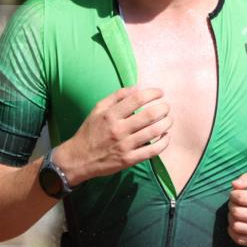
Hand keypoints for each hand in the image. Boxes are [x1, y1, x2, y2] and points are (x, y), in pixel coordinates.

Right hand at [54, 86, 170, 184]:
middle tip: (167, 107)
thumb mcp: (97, 110)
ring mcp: (125, 145)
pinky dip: (164, 142)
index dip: (153, 93)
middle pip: (150, 114)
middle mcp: (118, 129)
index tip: (160, 92)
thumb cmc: (90, 132)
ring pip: (154, 131)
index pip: (137, 99)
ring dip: (166, 123)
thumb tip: (136, 87)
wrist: (78, 159)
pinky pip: (153, 150)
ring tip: (169, 120)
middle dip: (164, 108)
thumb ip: (116, 97)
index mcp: (110, 115)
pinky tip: (166, 136)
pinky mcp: (129, 159)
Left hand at [227, 171, 246, 246]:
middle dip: (232, 205)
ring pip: (237, 227)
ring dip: (231, 217)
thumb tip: (234, 185)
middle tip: (236, 202)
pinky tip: (239, 222)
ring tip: (237, 211)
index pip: (242, 198)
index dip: (234, 193)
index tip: (237, 192)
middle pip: (238, 213)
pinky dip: (233, 230)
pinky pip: (239, 240)